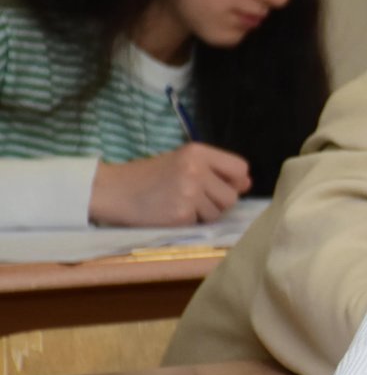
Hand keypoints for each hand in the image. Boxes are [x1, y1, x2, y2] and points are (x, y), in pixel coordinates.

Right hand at [88, 143, 251, 224]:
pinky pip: (200, 223)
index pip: (240, 168)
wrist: (111, 190)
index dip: (235, 181)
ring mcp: (189, 192)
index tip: (221, 185)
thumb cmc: (147, 176)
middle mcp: (197, 169)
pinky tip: (170, 213)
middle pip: (232, 196)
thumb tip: (247, 183)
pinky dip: (188, 222)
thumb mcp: (181, 162)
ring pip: (218, 212)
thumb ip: (215, 170)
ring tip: (179, 203)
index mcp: (198, 152)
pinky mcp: (181, 214)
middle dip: (217, 202)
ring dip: (203, 214)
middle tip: (193, 198)